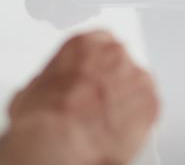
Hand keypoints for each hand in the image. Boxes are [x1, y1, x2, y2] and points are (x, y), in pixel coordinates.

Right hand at [0, 32, 159, 164]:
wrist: (57, 141)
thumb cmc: (42, 118)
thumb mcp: (34, 89)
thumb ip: (55, 82)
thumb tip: (51, 95)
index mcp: (85, 43)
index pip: (100, 44)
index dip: (95, 67)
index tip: (90, 80)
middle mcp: (114, 53)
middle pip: (119, 65)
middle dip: (111, 84)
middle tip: (97, 106)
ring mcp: (135, 77)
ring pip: (135, 86)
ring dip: (125, 101)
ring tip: (107, 123)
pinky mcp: (151, 103)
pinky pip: (149, 108)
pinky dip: (138, 120)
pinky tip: (120, 132)